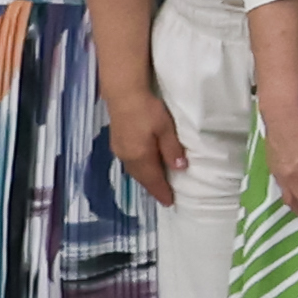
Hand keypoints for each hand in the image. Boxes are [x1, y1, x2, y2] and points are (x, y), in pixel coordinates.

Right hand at [103, 87, 185, 206]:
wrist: (124, 94)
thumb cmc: (148, 110)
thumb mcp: (166, 128)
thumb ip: (172, 149)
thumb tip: (180, 169)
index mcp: (141, 156)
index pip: (153, 180)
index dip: (162, 192)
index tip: (170, 203)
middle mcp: (127, 157)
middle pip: (142, 178)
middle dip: (153, 188)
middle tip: (165, 196)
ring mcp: (119, 150)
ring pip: (135, 171)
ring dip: (146, 180)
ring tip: (156, 185)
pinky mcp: (117, 142)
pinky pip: (130, 163)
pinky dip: (140, 170)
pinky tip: (145, 168)